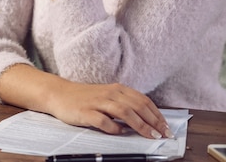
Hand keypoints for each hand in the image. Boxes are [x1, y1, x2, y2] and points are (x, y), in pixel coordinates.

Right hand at [46, 80, 173, 139]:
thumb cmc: (85, 98)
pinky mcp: (86, 112)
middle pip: (137, 106)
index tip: (166, 127)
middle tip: (163, 134)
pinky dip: (114, 128)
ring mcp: (97, 102)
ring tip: (150, 136)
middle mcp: (109, 94)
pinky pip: (103, 121)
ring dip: (140, 125)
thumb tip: (144, 120)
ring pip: (124, 112)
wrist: (59, 94)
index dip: (157, 114)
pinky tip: (119, 133)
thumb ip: (124, 105)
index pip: (143, 100)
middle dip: (153, 121)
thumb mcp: (107, 97)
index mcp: (117, 89)